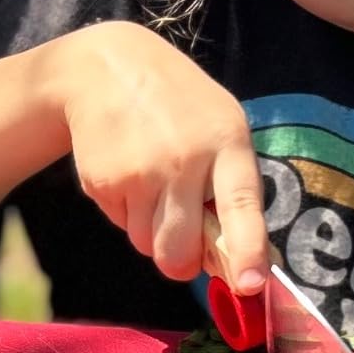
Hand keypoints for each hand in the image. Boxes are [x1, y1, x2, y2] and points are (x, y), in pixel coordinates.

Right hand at [47, 22, 268, 290]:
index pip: (241, 205)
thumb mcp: (222, 125)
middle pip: (181, 252)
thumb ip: (234, 184)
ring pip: (149, 247)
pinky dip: (129, 213)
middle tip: (185, 240)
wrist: (106, 68)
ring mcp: (139, 174)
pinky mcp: (102, 183)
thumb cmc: (181, 106)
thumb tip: (238, 260)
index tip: (251, 284)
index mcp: (227, 143)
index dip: (247, 249)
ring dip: (154, 232)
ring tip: (156, 184)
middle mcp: (184, 161)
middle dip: (183, 262)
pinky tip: (130, 172)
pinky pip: (122, 227)